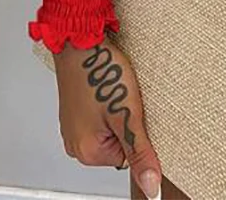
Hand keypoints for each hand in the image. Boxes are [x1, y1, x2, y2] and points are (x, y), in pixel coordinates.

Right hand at [53, 37, 162, 198]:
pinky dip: (109, 102)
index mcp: (88, 152)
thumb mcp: (128, 115)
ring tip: (116, 91)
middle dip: (127, 122)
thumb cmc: (101, 72)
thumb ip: (140, 153)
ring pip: (111, 127)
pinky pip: (101, 115)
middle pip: (119, 143)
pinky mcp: (77, 110)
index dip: (137, 132)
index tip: (134, 112)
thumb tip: (151, 186)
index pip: (129, 157)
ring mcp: (74, 125)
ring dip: (118, 111)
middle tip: (125, 99)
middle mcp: (76, 143)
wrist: (80, 40)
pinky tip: (109, 86)